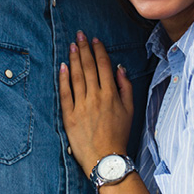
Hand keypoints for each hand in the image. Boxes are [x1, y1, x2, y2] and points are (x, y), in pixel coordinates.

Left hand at [59, 31, 133, 174]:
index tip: (95, 40)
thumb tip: (119, 68)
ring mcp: (82, 106)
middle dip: (84, 49)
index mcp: (111, 94)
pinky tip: (63, 66)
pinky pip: (65, 93)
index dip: (99, 51)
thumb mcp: (130, 110)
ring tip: (72, 45)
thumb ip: (125, 87)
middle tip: (80, 35)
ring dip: (74, 59)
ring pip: (77, 77)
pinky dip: (64, 78)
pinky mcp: (70, 115)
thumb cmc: (119, 134)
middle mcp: (96, 97)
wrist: (105, 158)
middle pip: (88, 68)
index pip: (103, 66)